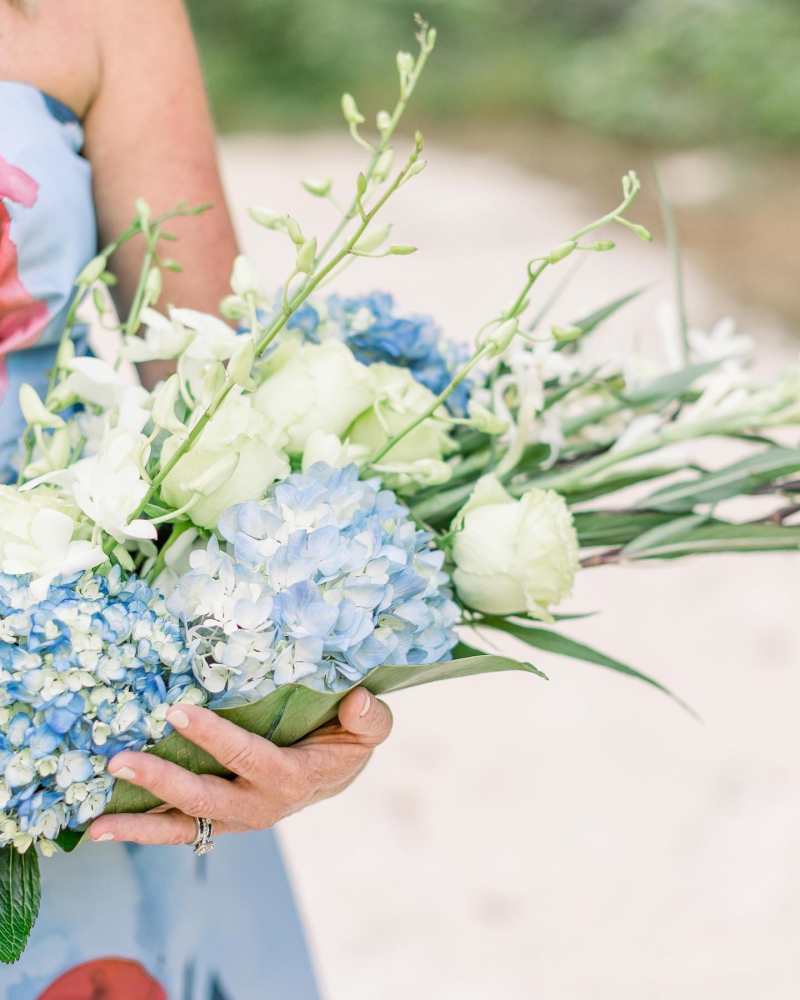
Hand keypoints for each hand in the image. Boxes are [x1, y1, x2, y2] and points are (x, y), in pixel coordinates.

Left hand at [87, 688, 391, 845]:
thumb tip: (358, 698)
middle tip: (119, 761)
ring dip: (139, 825)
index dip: (215, 738)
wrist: (335, 775)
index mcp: (292, 779)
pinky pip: (178, 828)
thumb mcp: (369, 730)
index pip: (248, 757)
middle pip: (204, 798)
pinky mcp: (218, 818)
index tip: (178, 712)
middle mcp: (258, 806)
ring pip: (182, 825)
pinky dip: (142, 829)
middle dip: (160, 783)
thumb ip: (370, 718)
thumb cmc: (347, 742)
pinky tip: (105, 826)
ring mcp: (234, 817)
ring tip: (94, 825)